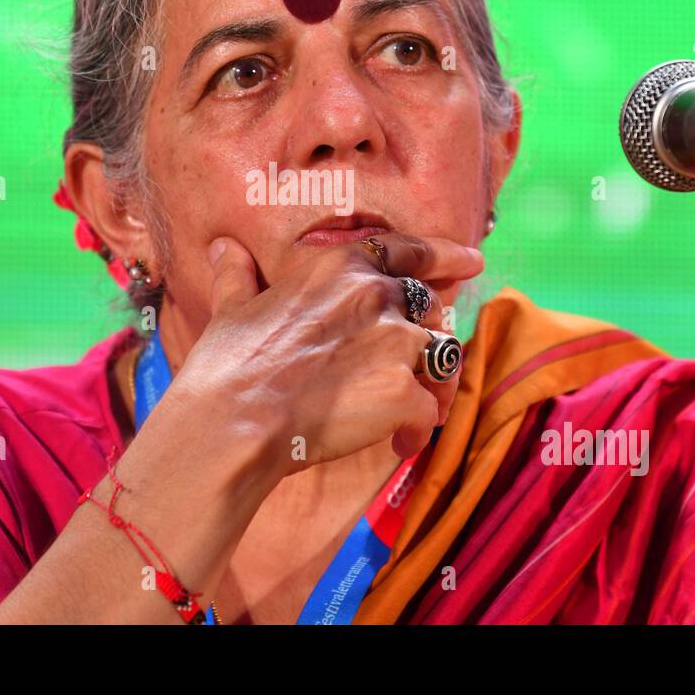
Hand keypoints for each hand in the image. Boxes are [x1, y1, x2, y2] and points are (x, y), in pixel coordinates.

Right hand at [172, 233, 482, 481]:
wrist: (234, 420)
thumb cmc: (228, 364)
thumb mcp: (231, 307)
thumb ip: (237, 276)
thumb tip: (223, 248)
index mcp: (341, 267)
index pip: (411, 251)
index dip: (446, 256)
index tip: (471, 261)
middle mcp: (378, 295)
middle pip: (431, 308)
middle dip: (426, 336)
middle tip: (411, 368)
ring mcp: (396, 343)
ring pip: (442, 358)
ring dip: (432, 384)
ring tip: (409, 414)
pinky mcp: (404, 392)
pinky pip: (431, 410)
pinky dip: (417, 428)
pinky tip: (397, 445)